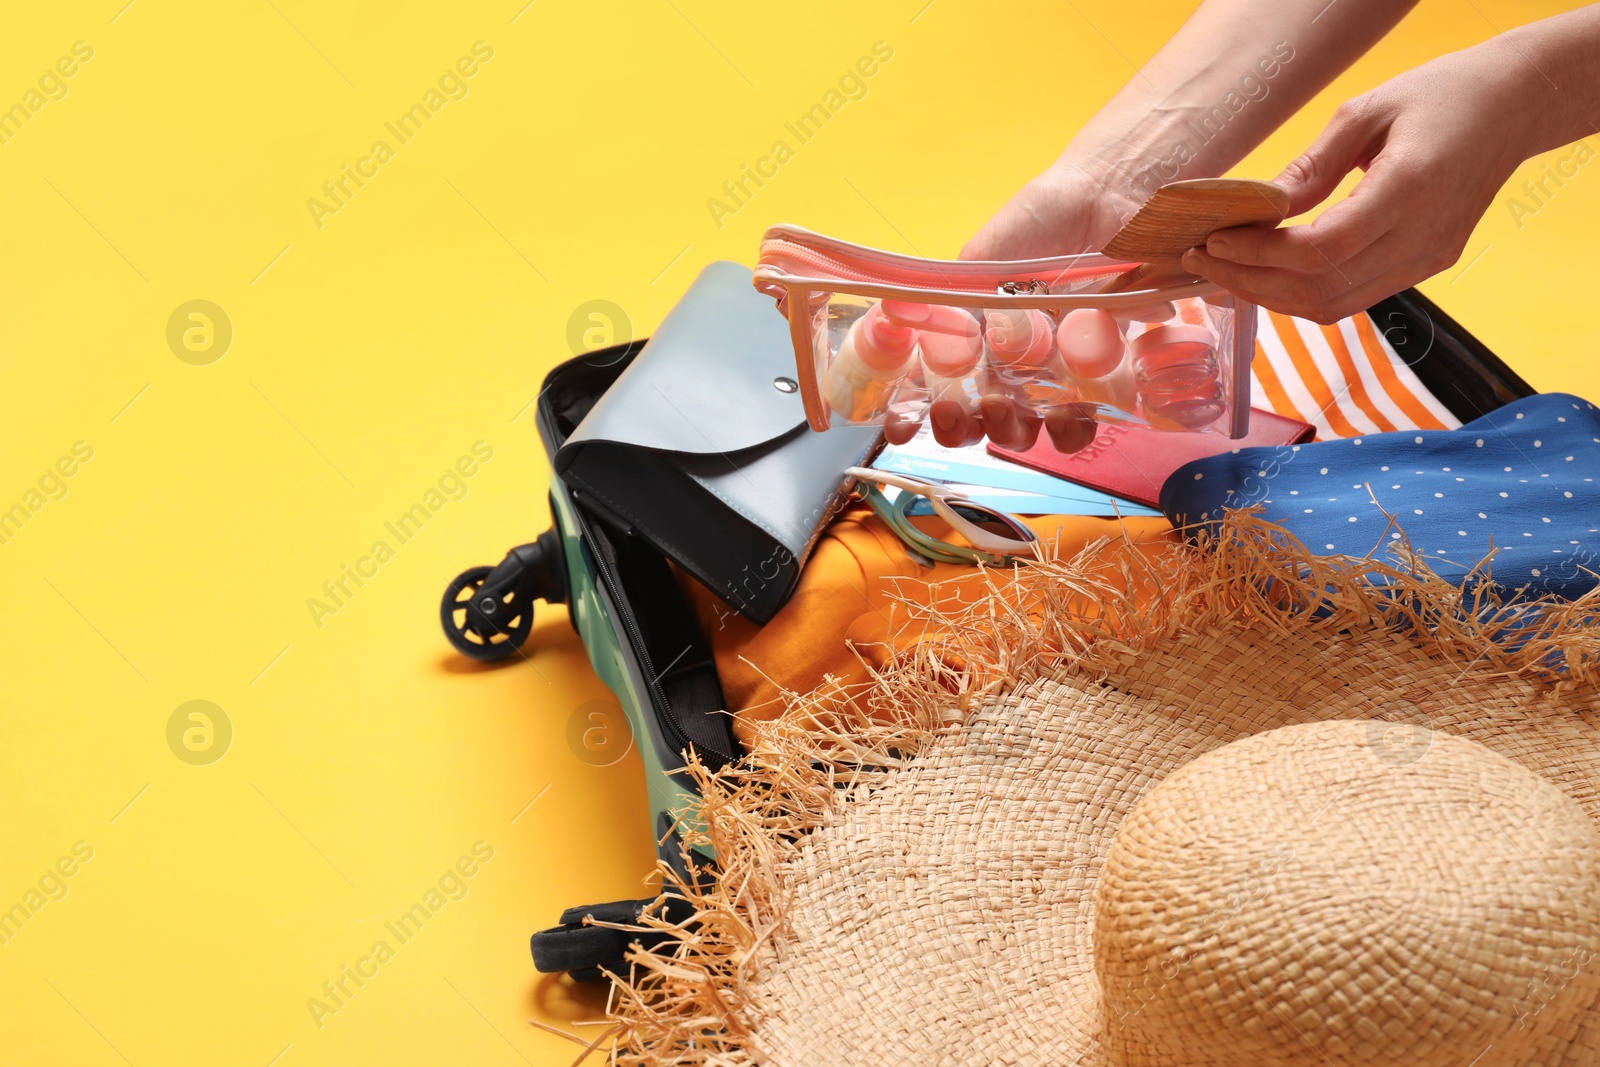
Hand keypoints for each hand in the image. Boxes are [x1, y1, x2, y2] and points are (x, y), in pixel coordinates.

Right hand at [904, 163, 1134, 452]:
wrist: (1111, 200)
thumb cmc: (1042, 219)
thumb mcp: (983, 256)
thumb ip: (946, 295)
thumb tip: (892, 318)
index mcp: (972, 337)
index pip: (932, 388)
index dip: (913, 413)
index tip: (899, 425)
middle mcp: (1010, 363)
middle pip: (977, 421)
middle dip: (962, 429)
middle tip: (957, 410)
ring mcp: (1054, 374)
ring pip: (1028, 430)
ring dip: (1011, 432)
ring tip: (1007, 410)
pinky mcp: (1101, 375)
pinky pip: (1085, 420)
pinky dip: (1073, 424)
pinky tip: (1068, 407)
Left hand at [1178, 46, 1529, 323]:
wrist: (1513, 108)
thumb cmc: (1441, 96)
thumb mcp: (1366, 112)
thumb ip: (1311, 167)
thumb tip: (1258, 206)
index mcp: (1410, 190)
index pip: (1321, 250)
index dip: (1260, 256)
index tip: (1216, 241)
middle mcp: (1422, 237)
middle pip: (1320, 289)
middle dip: (1251, 282)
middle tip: (1203, 260)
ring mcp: (1427, 260)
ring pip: (1334, 306)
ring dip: (1272, 296)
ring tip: (1226, 271)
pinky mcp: (1426, 267)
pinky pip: (1353, 298)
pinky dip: (1303, 294)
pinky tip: (1269, 273)